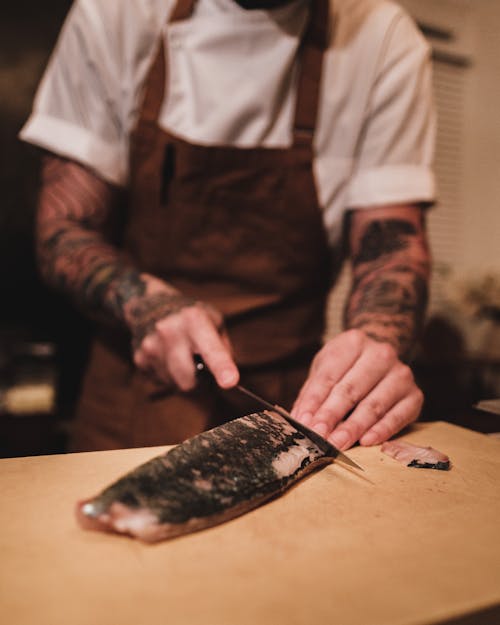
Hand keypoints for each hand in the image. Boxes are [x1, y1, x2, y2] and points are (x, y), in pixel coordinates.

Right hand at [130, 291, 238, 391]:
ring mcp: (151, 346)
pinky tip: (168, 358)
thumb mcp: (215, 323)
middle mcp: (169, 331)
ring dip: (182, 378)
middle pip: (188, 380)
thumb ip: (224, 350)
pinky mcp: (140, 359)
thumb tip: (227, 379)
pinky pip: (161, 381)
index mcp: (194, 319)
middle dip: (198, 382)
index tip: (230, 382)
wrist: (151, 306)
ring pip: (175, 384)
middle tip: (200, 369)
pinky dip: (168, 375)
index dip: (221, 366)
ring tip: (181, 357)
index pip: (211, 349)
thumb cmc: (192, 319)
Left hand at [290, 329, 422, 449]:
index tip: (304, 422)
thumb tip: (301, 420)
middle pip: (351, 389)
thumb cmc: (347, 366)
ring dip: (353, 427)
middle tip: (319, 436)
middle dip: (332, 415)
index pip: (329, 375)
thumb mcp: (326, 368)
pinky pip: (397, 416)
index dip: (315, 400)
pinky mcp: (415, 395)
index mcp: (354, 342)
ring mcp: (401, 374)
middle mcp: (381, 354)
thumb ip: (312, 393)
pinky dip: (381, 431)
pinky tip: (366, 442)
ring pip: (374, 405)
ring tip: (337, 444)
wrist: (381, 357)